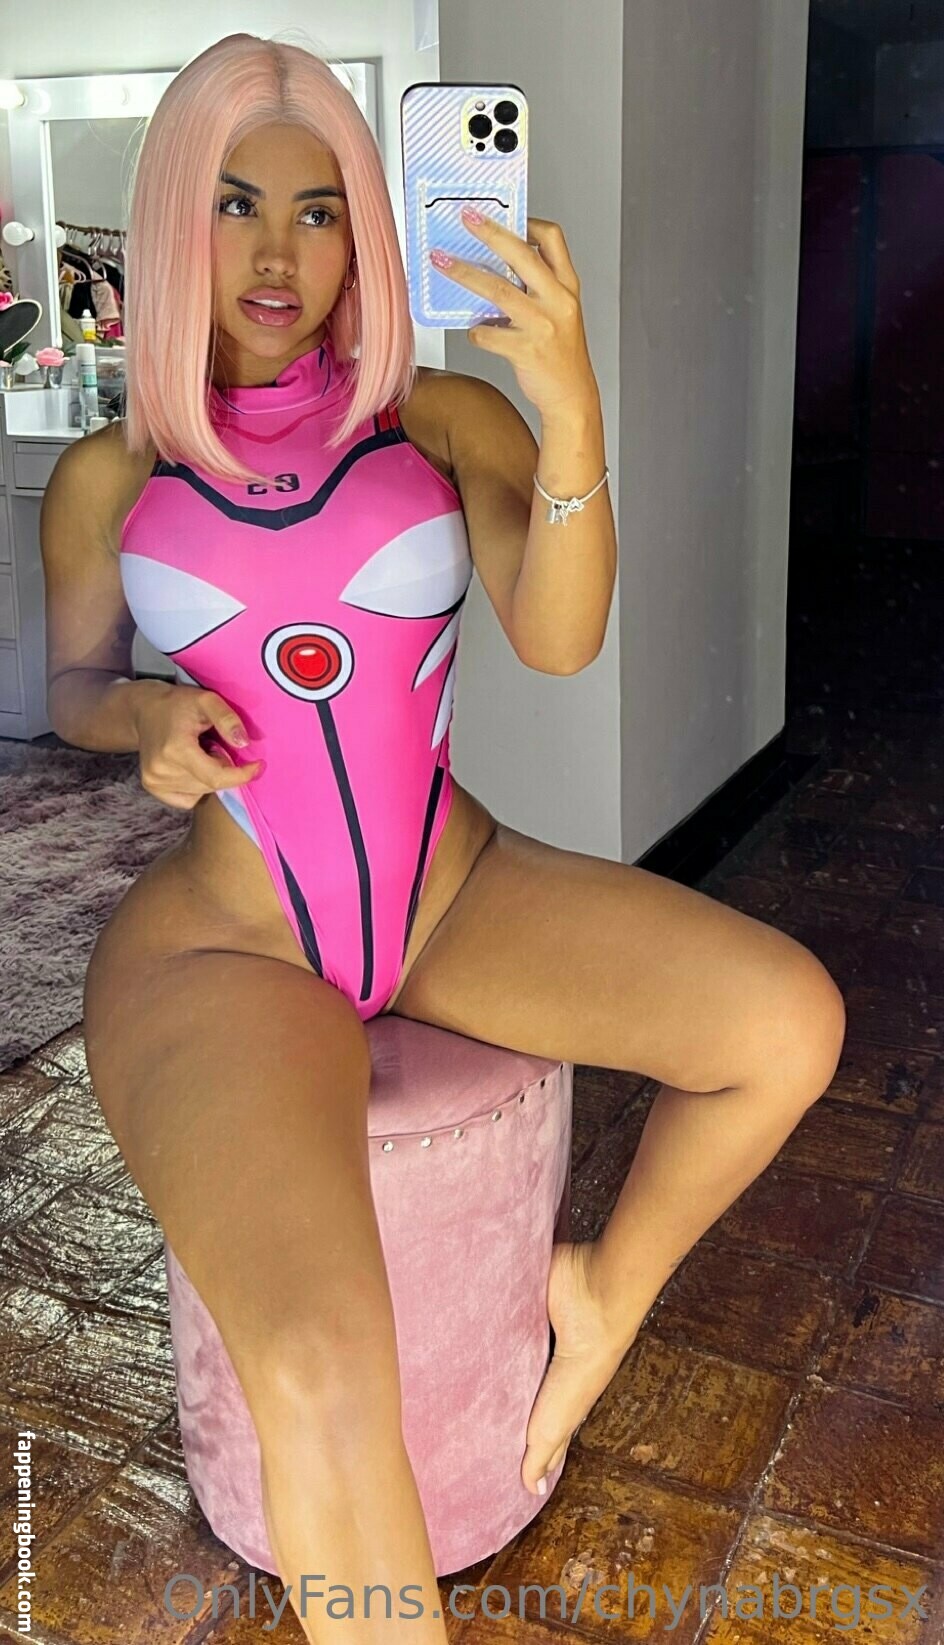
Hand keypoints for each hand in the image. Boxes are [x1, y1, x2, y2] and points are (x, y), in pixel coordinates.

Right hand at [133, 683, 263, 809]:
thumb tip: (244, 744)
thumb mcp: (207, 699)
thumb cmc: (178, 703)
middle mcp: (162, 770)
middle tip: (214, 745)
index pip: (216, 777)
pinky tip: (191, 766)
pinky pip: (188, 799)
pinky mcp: (152, 787)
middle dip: (223, 768)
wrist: (145, 710)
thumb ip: (227, 719)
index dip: (241, 775)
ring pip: (201, 791)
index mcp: (176, 749)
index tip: (258, 766)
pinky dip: (198, 786)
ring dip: (210, 776)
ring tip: (200, 752)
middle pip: (211, 784)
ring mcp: (154, 781)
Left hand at [428, 210, 598, 419]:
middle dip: (489, 232)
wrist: (572, 396)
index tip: (506, 215)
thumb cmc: (561, 355)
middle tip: (466, 218)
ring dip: (464, 273)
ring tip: (441, 262)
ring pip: (497, 290)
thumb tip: (497, 265)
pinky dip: (476, 331)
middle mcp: (557, 301)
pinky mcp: (525, 351)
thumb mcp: (560, 312)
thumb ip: (537, 288)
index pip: (552, 240)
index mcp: (567, 287)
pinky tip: (476, 332)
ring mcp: (542, 325)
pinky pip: (488, 333)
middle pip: (520, 255)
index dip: (529, 222)